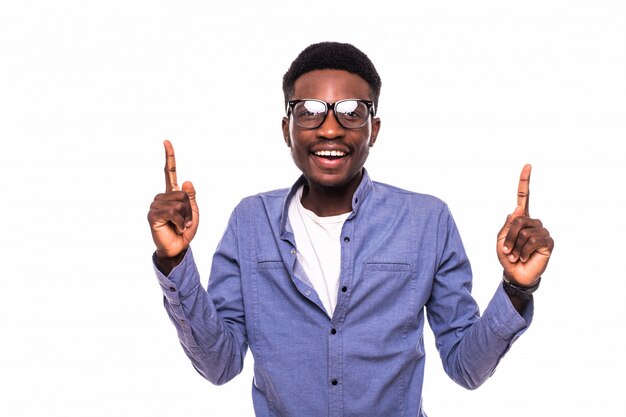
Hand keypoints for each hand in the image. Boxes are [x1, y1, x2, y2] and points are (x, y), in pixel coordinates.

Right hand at [147, 140, 198, 258]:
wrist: (178, 247)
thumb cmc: (185, 229)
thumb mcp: (193, 211)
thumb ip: (191, 197)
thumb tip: (187, 181)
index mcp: (172, 193)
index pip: (169, 172)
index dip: (169, 157)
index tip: (166, 141)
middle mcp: (162, 197)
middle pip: (183, 194)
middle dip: (189, 210)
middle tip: (186, 222)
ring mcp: (155, 205)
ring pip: (179, 204)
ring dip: (185, 217)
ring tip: (180, 226)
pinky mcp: (152, 215)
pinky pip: (172, 212)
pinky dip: (180, 222)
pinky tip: (176, 228)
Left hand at [496, 164, 553, 285]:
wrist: (515, 274)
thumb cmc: (507, 256)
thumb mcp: (500, 239)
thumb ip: (507, 225)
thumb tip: (516, 211)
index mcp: (520, 218)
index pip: (523, 197)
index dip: (524, 182)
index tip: (527, 165)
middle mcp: (533, 222)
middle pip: (518, 220)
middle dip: (508, 237)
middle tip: (506, 250)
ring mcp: (542, 231)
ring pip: (524, 232)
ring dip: (515, 246)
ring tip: (516, 255)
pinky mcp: (548, 242)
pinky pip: (532, 241)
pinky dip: (524, 251)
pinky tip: (524, 257)